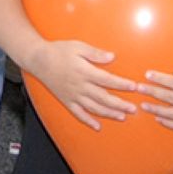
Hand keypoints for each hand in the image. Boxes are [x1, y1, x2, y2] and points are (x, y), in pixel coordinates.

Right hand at [24, 36, 144, 124]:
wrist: (38, 60)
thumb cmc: (58, 50)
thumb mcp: (78, 46)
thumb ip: (95, 53)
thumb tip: (112, 57)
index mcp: (85, 72)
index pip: (107, 80)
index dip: (122, 84)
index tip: (134, 87)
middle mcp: (80, 86)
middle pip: (104, 98)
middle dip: (120, 104)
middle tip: (133, 109)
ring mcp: (73, 95)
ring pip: (94, 108)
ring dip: (109, 113)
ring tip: (122, 117)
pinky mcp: (66, 100)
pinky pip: (78, 114)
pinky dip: (88, 121)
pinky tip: (97, 126)